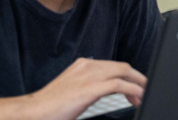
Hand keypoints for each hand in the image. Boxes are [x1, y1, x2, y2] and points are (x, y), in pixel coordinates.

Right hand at [26, 58, 146, 119]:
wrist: (33, 112)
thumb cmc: (51, 106)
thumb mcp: (75, 90)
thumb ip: (90, 86)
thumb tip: (106, 90)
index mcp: (84, 65)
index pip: (114, 66)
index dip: (129, 76)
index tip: (135, 87)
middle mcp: (88, 65)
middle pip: (123, 67)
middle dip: (137, 78)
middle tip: (144, 91)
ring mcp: (89, 75)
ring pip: (124, 72)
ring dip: (138, 84)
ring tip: (143, 95)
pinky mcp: (90, 88)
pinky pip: (120, 85)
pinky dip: (133, 90)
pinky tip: (137, 97)